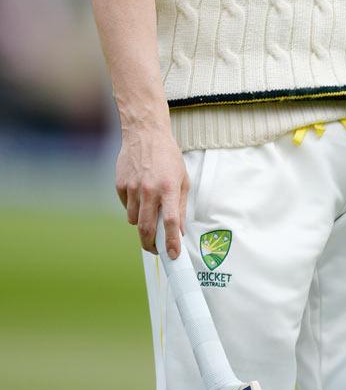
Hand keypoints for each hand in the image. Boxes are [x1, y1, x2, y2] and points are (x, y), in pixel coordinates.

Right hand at [115, 125, 188, 258]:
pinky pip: (126, 207)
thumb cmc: (168, 156)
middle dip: (150, 244)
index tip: (173, 255)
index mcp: (168, 188)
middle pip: (146, 229)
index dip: (171, 242)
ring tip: (149, 209)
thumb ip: (180, 206)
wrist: (146, 134)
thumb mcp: (182, 179)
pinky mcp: (120, 186)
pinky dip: (133, 207)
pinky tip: (139, 193)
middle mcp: (149, 190)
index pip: (170, 222)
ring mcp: (132, 188)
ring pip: (134, 220)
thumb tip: (178, 231)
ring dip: (142, 223)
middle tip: (155, 248)